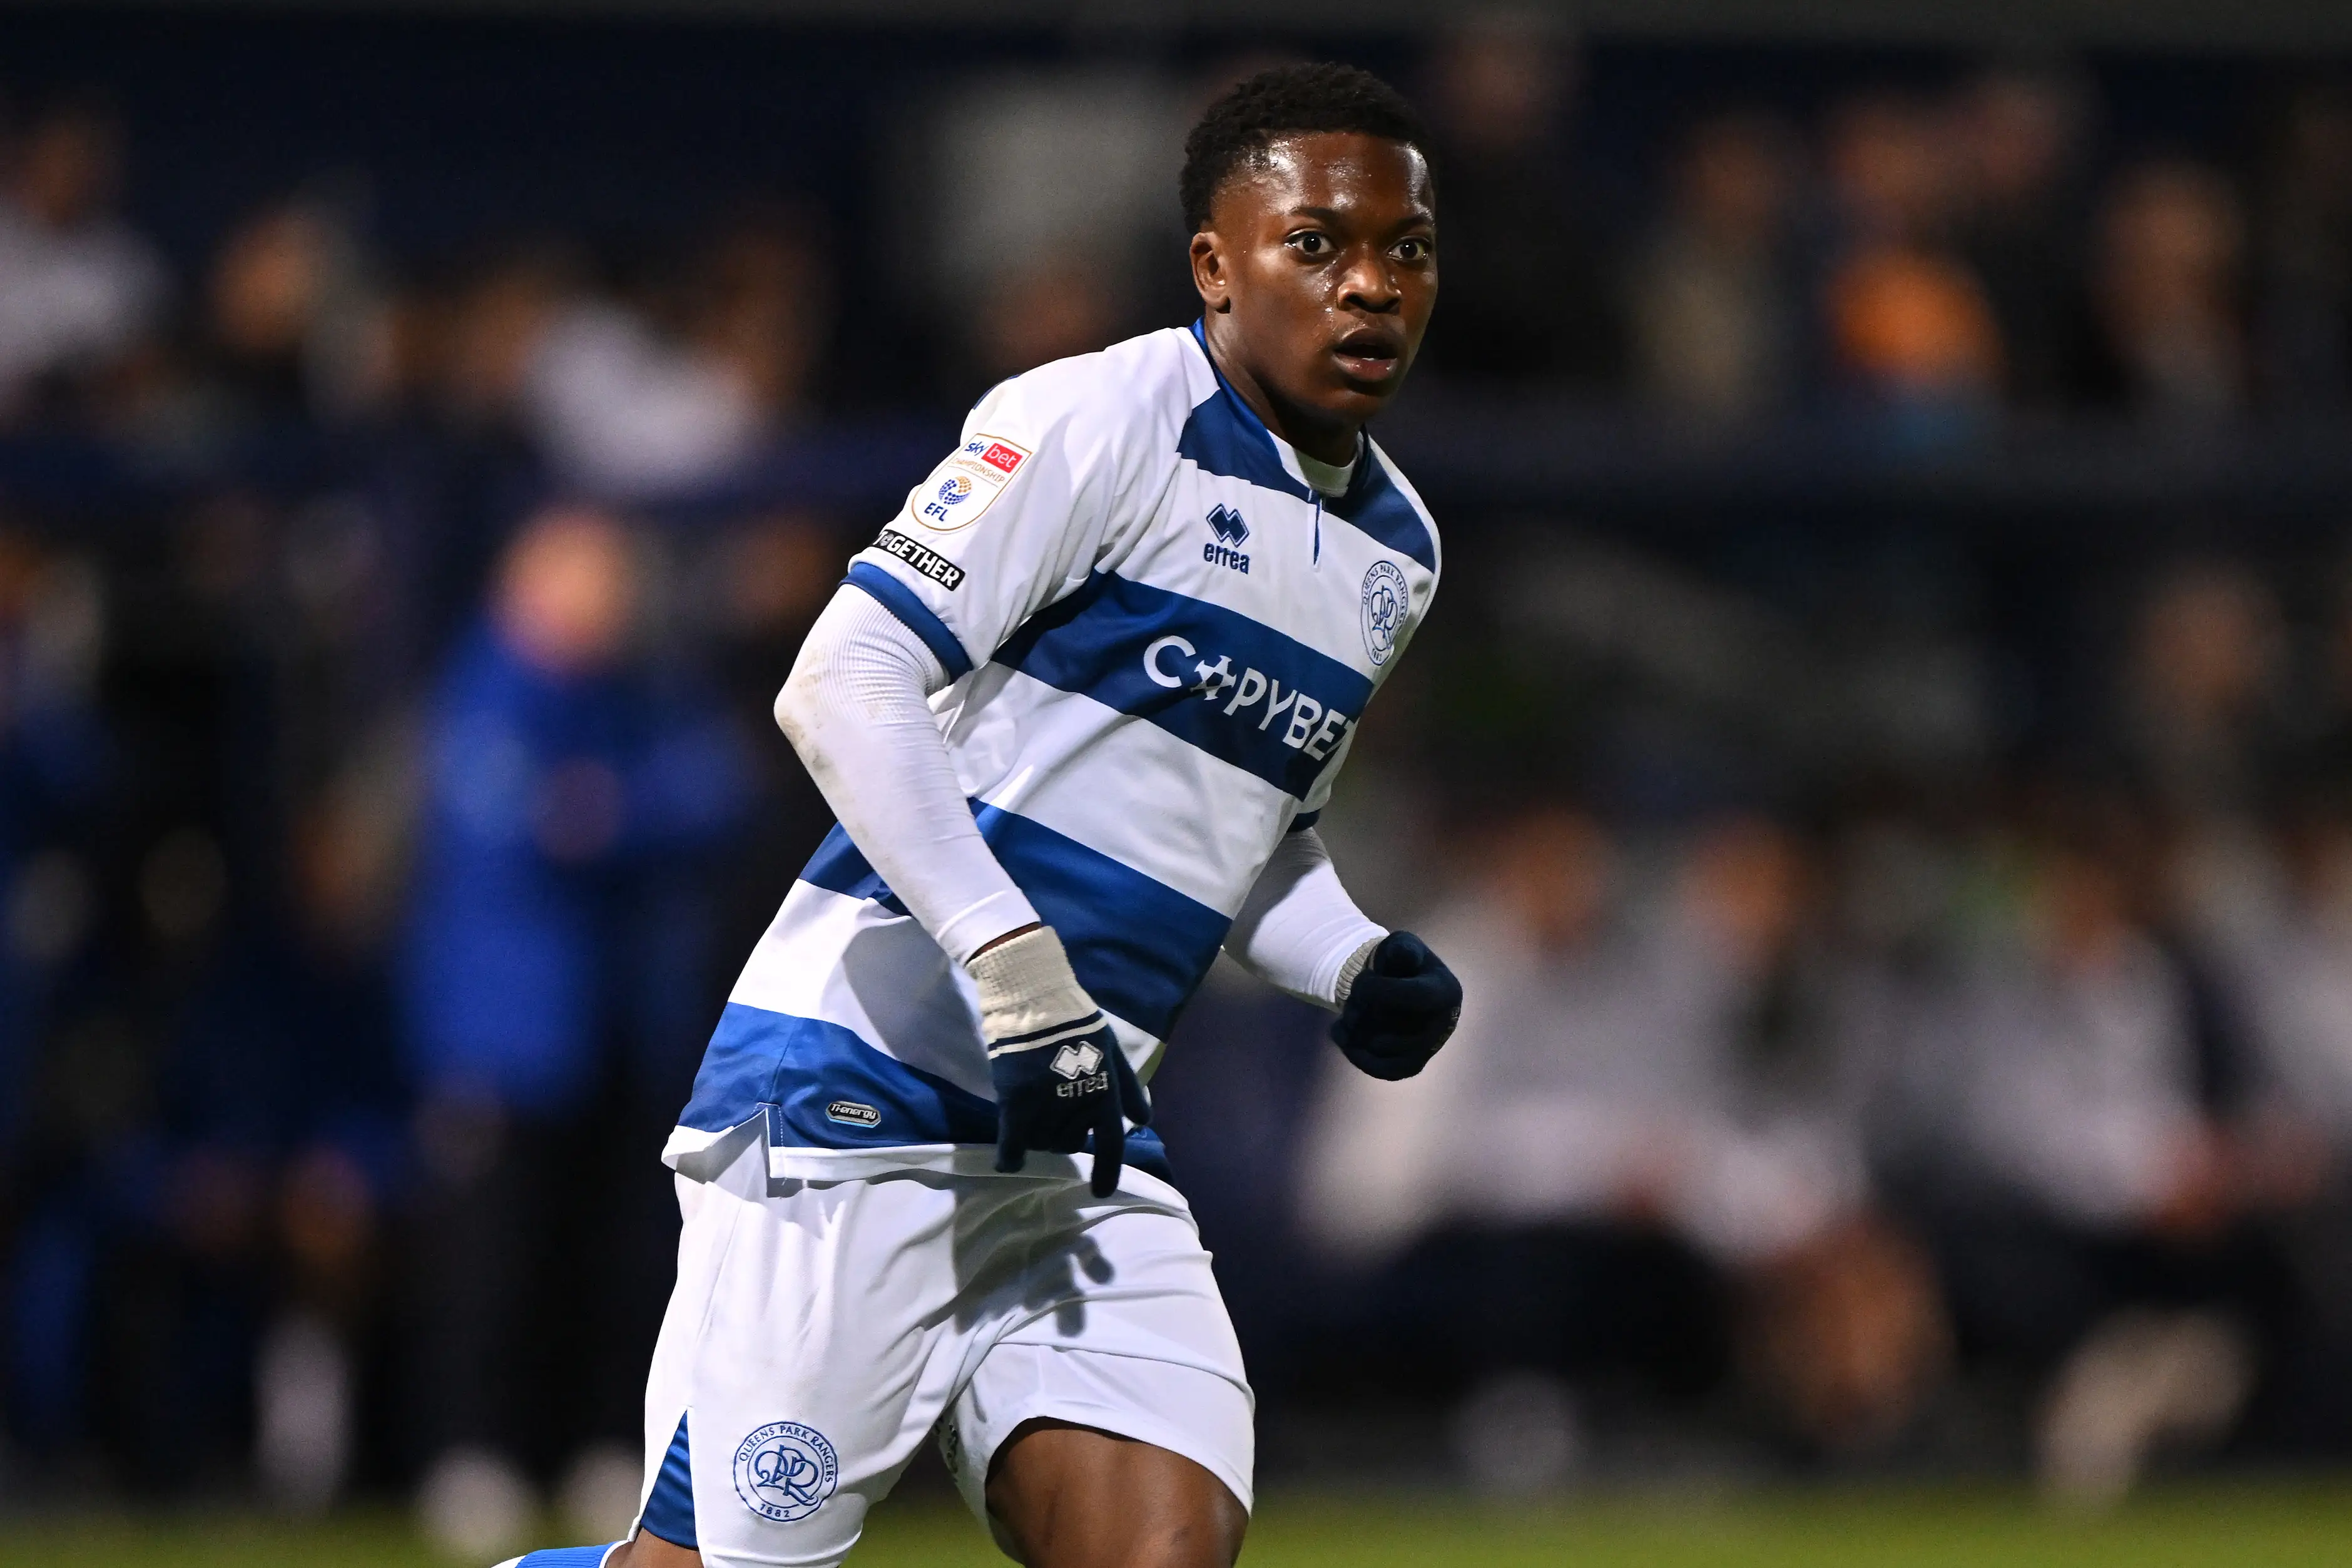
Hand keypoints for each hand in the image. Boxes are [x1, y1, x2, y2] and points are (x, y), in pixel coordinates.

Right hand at [968, 925, 1148, 1196]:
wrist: (1034, 999)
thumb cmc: (1077, 1021)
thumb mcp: (1112, 1050)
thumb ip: (1128, 1086)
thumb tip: (1144, 1120)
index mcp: (1105, 1092)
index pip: (1110, 1143)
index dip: (1108, 1171)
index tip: (1100, 1192)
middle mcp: (1078, 1105)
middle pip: (1070, 1143)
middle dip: (1065, 1135)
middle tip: (1055, 1112)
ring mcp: (1046, 1106)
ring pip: (1042, 1141)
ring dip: (1039, 1135)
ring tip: (1034, 1111)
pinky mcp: (1016, 1102)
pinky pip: (1012, 1143)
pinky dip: (1010, 1156)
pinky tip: (1009, 1163)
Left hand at [1331, 930, 1461, 1080]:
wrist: (1400, 988)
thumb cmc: (1401, 964)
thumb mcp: (1402, 946)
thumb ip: (1403, 948)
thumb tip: (1405, 954)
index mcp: (1447, 992)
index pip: (1415, 996)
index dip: (1379, 990)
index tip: (1361, 982)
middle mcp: (1445, 1024)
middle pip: (1395, 1021)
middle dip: (1360, 1008)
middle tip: (1352, 997)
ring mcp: (1429, 1049)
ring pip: (1381, 1048)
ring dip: (1354, 1028)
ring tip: (1347, 1012)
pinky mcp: (1412, 1065)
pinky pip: (1381, 1070)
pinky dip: (1354, 1052)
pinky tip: (1339, 1031)